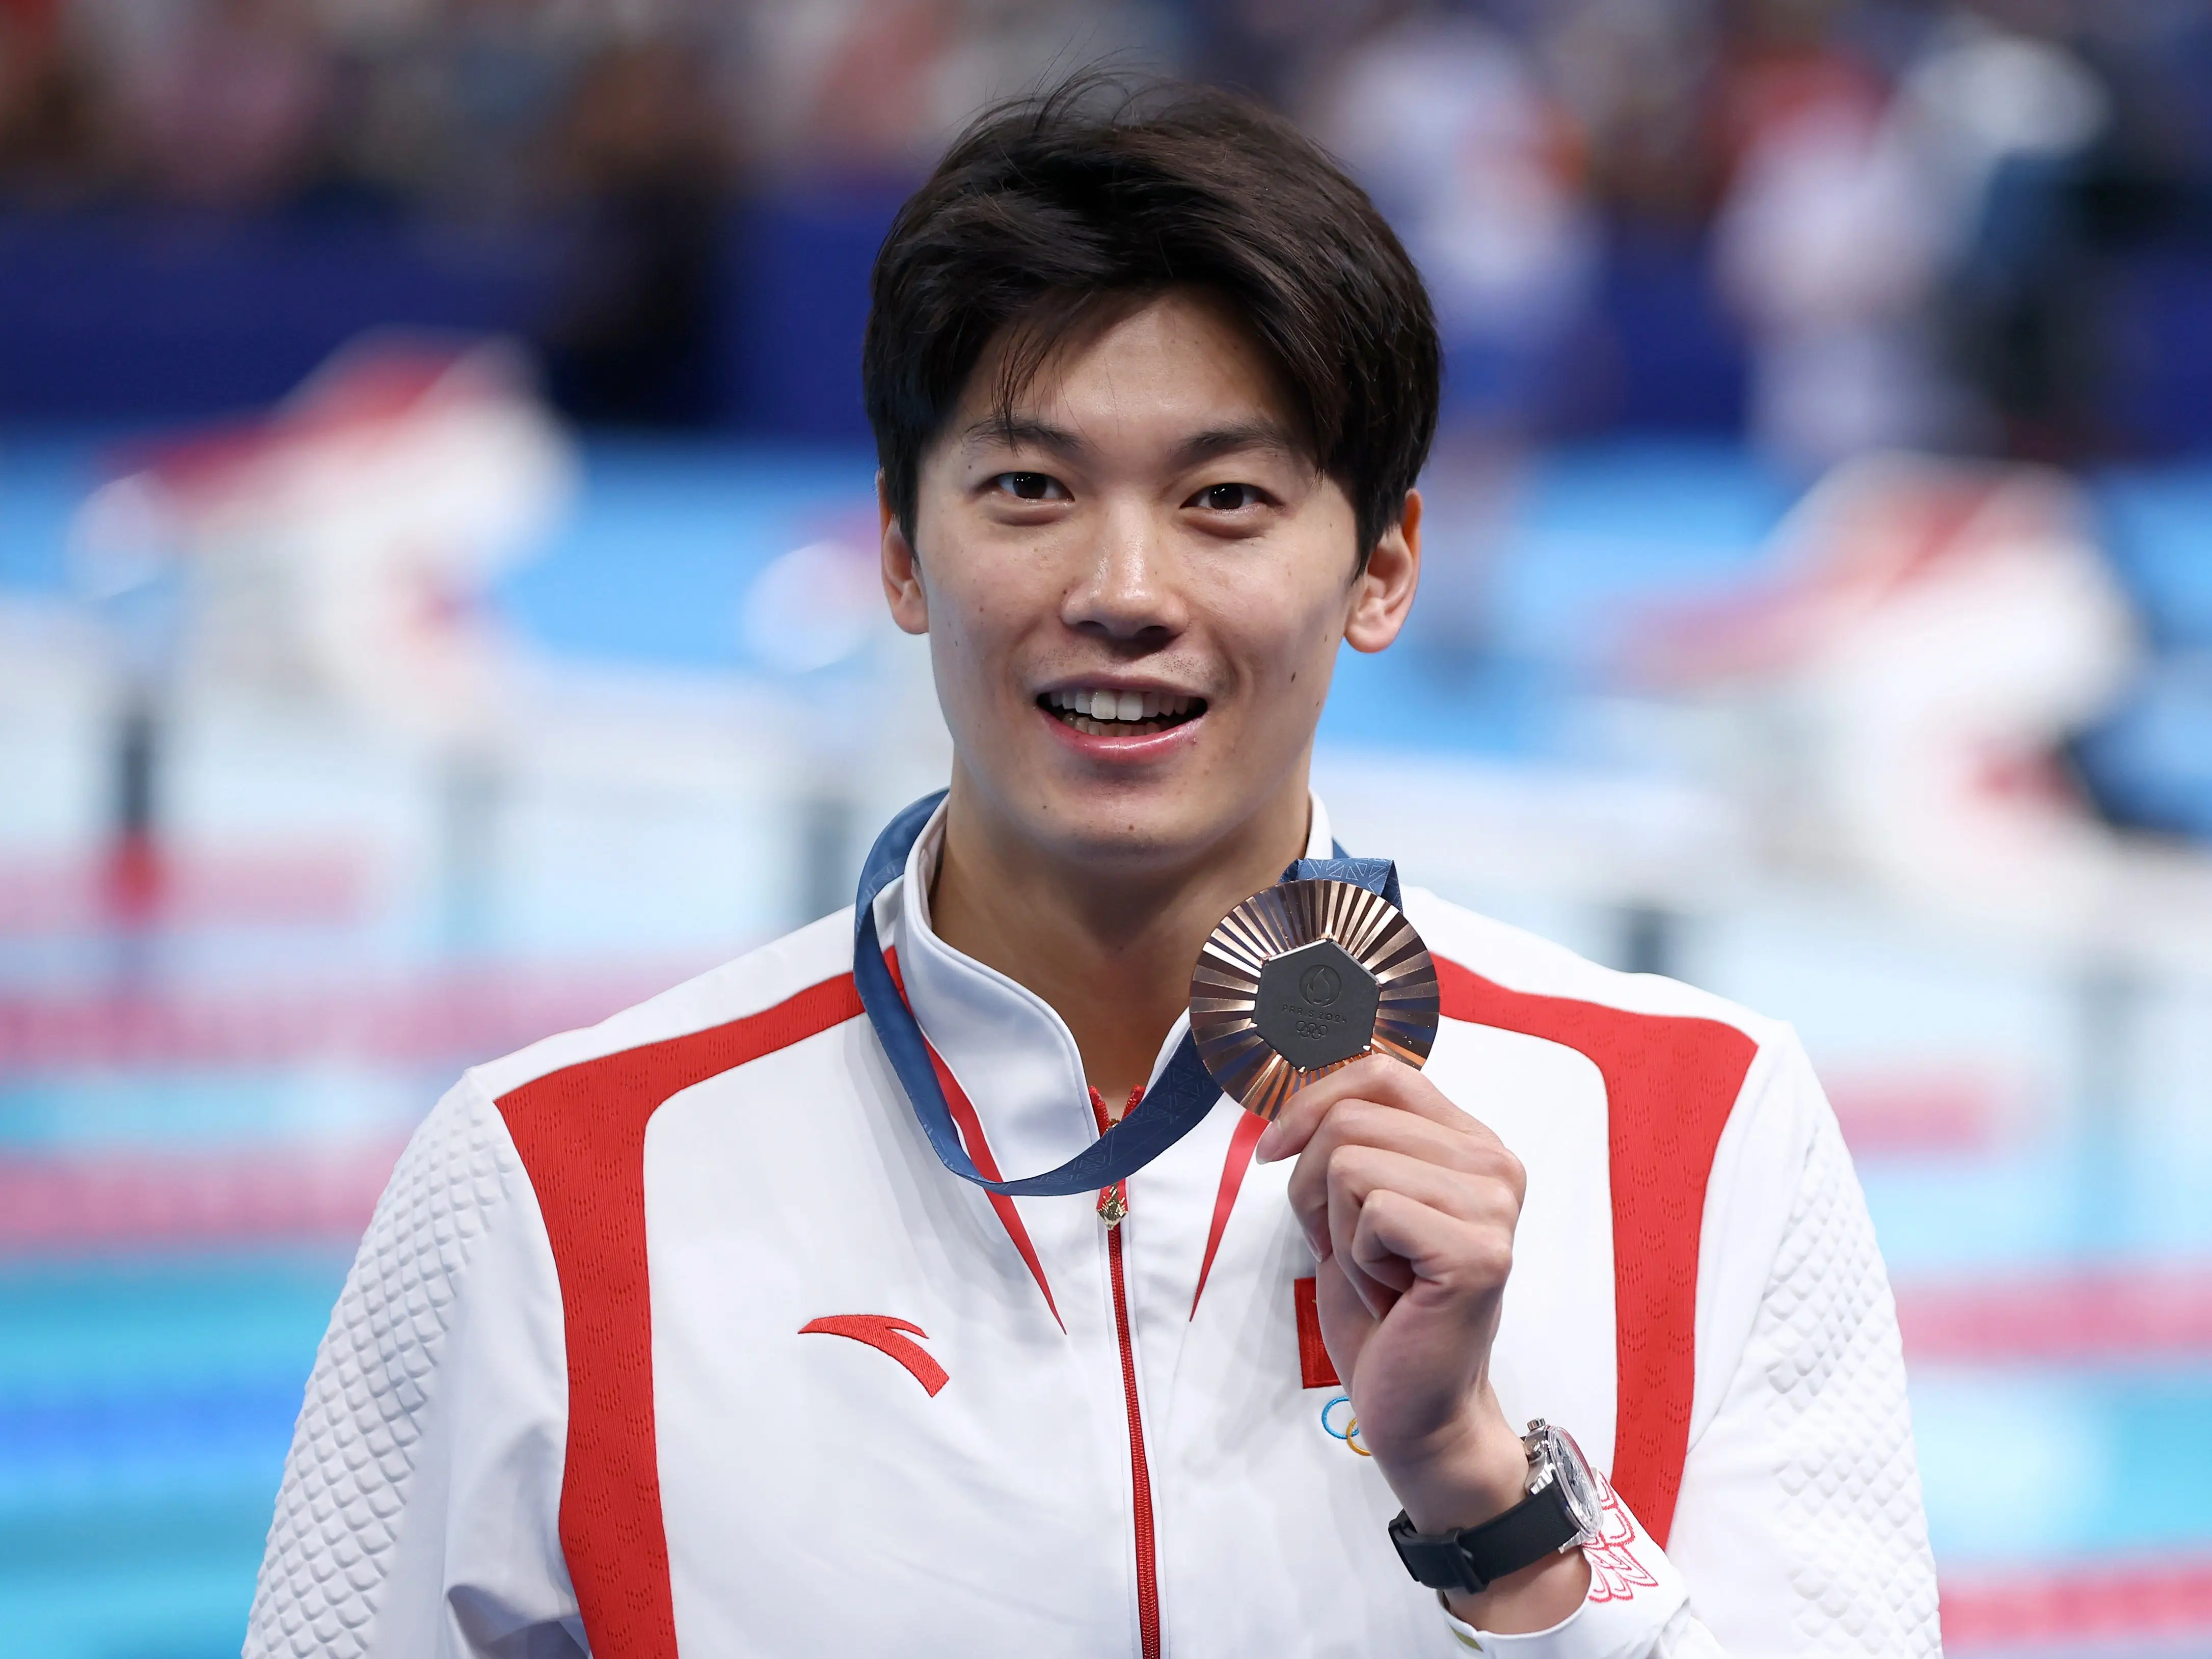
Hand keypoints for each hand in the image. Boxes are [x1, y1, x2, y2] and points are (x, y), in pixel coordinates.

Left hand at [1256, 1054, 1589, 1629]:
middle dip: (1313, 1187)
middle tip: (1348, 1248)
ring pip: (1350, 1162)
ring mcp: (1493, 1205)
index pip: (1379, 1071)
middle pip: (1349, 1118)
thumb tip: (1294, 1070)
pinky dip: (1358, 1261)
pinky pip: (1371, 1213)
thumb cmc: (1382, 1308)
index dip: (1311, 1100)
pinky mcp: (1478, 1251)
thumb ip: (1347, 1136)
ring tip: (1378, 1273)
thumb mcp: (1353, 1201)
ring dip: (1338, 1229)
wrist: (1415, 1406)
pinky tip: (1393, 1294)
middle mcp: (1494, 1162)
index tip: (1272, 1149)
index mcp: (1470, 1141)